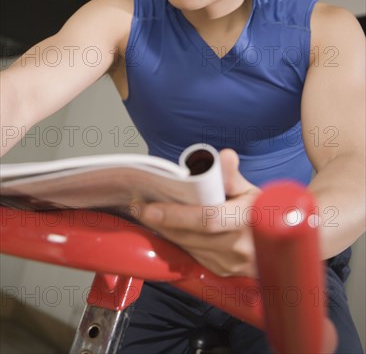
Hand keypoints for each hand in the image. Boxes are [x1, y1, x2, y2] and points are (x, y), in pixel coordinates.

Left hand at [135, 149, 260, 276]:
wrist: (278, 245)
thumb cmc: (264, 213)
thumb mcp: (252, 190)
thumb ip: (233, 175)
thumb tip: (225, 156)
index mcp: (247, 221)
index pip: (207, 219)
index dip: (177, 215)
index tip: (151, 207)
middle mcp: (238, 247)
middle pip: (190, 235)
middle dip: (161, 221)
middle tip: (138, 206)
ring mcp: (228, 263)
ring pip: (187, 246)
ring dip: (164, 231)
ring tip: (145, 213)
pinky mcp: (220, 271)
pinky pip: (191, 254)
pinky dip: (175, 240)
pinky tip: (163, 227)